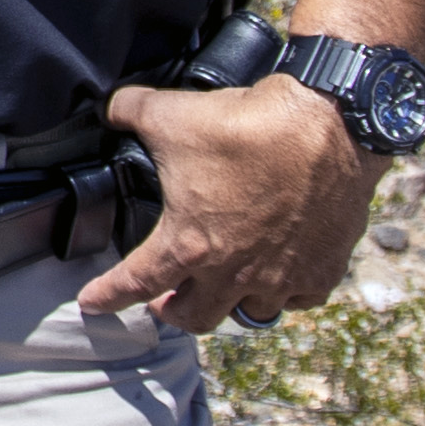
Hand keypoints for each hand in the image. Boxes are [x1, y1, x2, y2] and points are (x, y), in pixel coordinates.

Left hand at [79, 77, 377, 332]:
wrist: (332, 126)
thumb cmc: (251, 125)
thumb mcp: (172, 113)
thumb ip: (128, 112)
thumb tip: (107, 108)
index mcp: (189, 244)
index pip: (135, 284)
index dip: (107, 296)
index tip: (92, 304)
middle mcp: (233, 273)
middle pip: (192, 317)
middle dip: (171, 313)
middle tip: (162, 301)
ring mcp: (281, 277)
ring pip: (247, 314)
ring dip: (228, 305)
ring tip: (220, 289)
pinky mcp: (322, 271)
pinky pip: (296, 301)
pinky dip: (282, 295)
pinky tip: (276, 279)